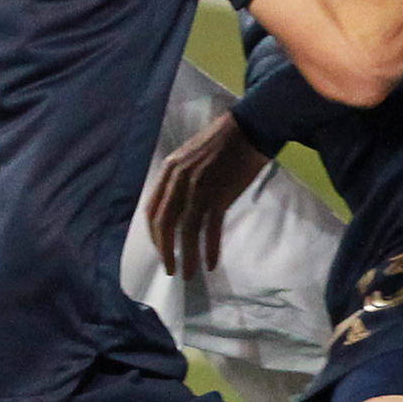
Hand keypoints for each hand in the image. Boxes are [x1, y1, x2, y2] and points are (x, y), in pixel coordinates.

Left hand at [145, 112, 268, 280]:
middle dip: (165, 250)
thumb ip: (179, 178)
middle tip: (171, 269)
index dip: (154, 234)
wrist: (250, 127)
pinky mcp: (220, 195)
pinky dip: (209, 250)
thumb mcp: (189, 157)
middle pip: (164, 223)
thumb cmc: (223, 143)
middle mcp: (179, 180)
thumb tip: (177, 206)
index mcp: (169, 170)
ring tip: (188, 274)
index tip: (161, 249)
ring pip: (186, 231)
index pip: (152, 209)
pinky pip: (210, 229)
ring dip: (187, 257)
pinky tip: (210, 264)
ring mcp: (199, 188)